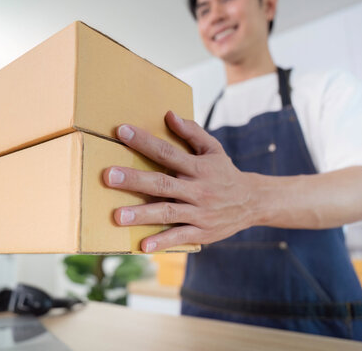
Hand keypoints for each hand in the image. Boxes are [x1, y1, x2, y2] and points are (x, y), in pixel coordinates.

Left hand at [102, 111, 257, 252]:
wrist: (252, 202)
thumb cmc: (224, 173)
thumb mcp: (214, 149)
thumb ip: (192, 132)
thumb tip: (169, 115)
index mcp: (198, 167)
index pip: (167, 151)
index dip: (145, 141)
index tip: (121, 131)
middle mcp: (198, 189)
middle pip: (162, 183)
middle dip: (135, 180)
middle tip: (109, 176)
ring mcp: (199, 212)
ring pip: (168, 212)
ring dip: (142, 214)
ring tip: (118, 215)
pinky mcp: (201, 232)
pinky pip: (180, 237)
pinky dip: (162, 242)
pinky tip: (143, 246)